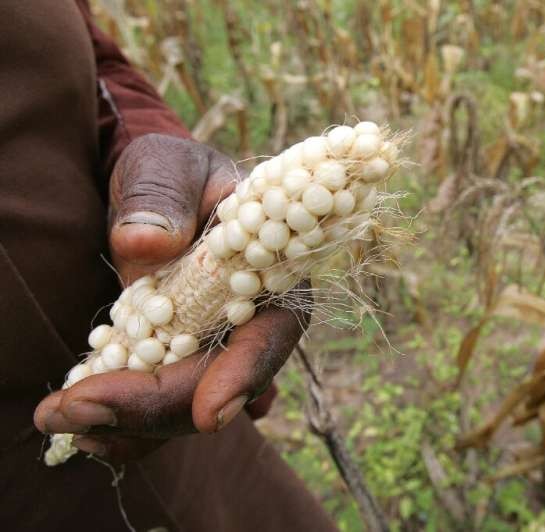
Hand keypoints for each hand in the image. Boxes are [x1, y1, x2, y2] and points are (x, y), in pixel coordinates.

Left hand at [34, 134, 306, 460]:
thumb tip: (145, 243)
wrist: (151, 192)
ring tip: (60, 420)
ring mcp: (210, 347)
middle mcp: (248, 321)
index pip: (271, 334)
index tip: (211, 415)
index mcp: (270, 273)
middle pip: (221, 384)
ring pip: (186, 407)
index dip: (245, 374)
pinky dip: (122, 428)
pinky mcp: (173, 361)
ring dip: (129, 426)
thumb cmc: (172, 171)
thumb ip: (162, 196)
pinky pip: (158, 406)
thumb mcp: (168, 166)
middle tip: (75, 411)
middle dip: (157, 406)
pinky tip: (78, 430)